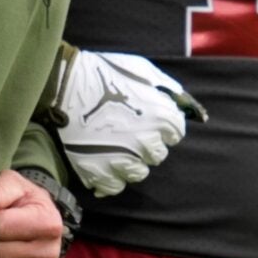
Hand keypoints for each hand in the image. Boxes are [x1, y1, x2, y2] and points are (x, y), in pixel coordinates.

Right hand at [40, 47, 203, 197]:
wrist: (65, 86)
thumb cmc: (105, 74)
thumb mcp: (145, 72)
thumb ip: (171, 92)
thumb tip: (193, 109)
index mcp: (163, 119)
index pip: (175, 133)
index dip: (160, 125)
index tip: (144, 118)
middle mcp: (147, 143)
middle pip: (157, 154)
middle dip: (145, 142)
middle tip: (125, 129)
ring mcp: (124, 161)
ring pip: (139, 172)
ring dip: (130, 161)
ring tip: (112, 144)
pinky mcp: (101, 174)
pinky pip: (115, 185)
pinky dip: (110, 176)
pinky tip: (102, 160)